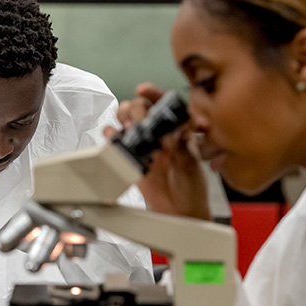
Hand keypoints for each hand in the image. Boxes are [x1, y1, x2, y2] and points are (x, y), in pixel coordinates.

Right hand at [104, 83, 210, 218]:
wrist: (182, 216)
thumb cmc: (193, 192)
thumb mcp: (191, 167)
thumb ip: (182, 149)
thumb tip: (173, 132)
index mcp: (178, 132)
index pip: (165, 105)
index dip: (154, 94)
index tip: (144, 90)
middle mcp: (161, 137)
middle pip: (141, 109)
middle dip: (136, 109)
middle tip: (137, 121)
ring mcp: (146, 148)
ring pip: (127, 122)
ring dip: (123, 118)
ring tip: (126, 126)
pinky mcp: (133, 161)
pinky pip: (119, 143)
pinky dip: (112, 136)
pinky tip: (114, 135)